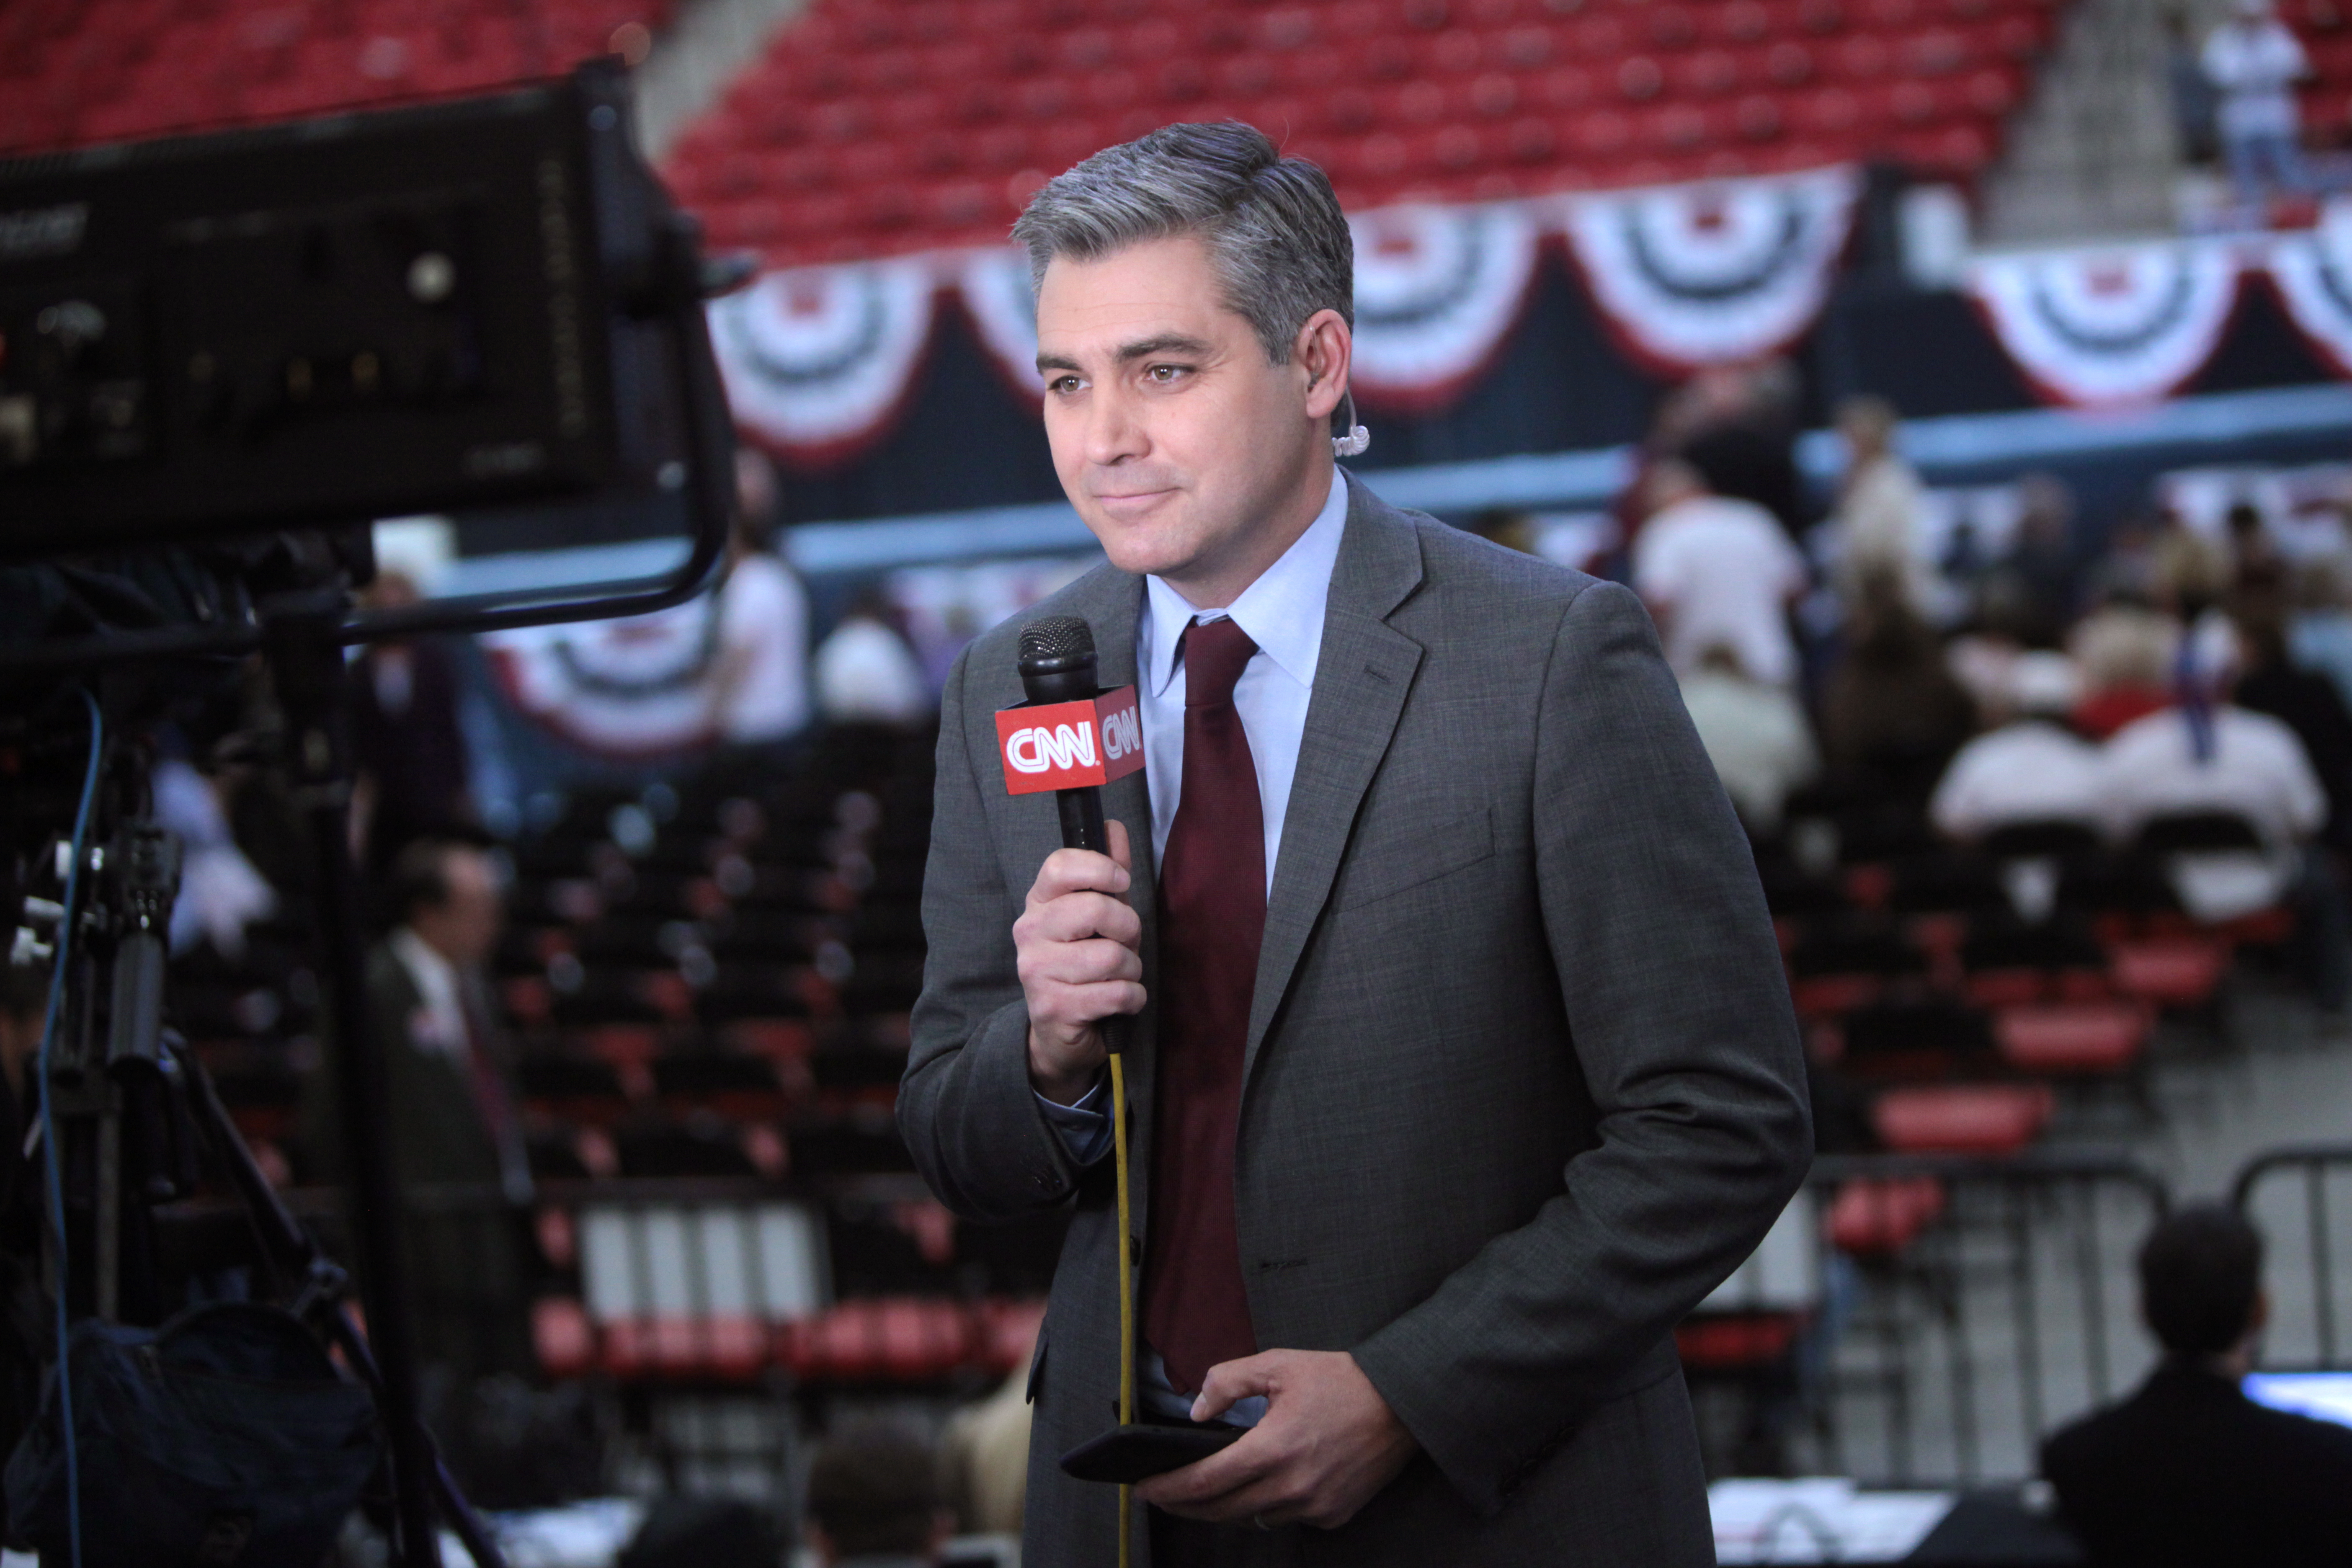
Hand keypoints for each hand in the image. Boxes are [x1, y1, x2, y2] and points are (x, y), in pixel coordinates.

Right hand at [1014, 818, 1142, 1103]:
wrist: (1060, 1031)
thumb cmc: (1085, 963)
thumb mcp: (1099, 915)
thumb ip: (1107, 872)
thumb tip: (1114, 827)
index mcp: (1039, 902)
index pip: (1059, 865)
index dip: (1100, 868)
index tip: (1121, 883)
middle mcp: (1028, 932)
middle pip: (1095, 909)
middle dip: (1128, 928)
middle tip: (1125, 943)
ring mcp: (1036, 971)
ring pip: (1111, 956)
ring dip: (1131, 969)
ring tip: (1120, 975)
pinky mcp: (1052, 1008)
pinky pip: (1115, 993)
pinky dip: (1132, 998)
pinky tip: (1121, 1000)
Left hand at [1133, 1350, 1418, 1530]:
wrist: (1401, 1403)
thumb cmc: (1340, 1379)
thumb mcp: (1278, 1365)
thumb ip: (1228, 1383)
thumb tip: (1196, 1410)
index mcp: (1273, 1448)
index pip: (1204, 1481)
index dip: (1168, 1489)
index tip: (1144, 1488)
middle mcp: (1291, 1487)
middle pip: (1220, 1510)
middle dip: (1184, 1505)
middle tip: (1163, 1495)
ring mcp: (1314, 1506)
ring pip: (1251, 1519)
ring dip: (1224, 1509)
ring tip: (1206, 1491)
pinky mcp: (1333, 1515)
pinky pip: (1285, 1519)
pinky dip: (1265, 1507)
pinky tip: (1260, 1489)